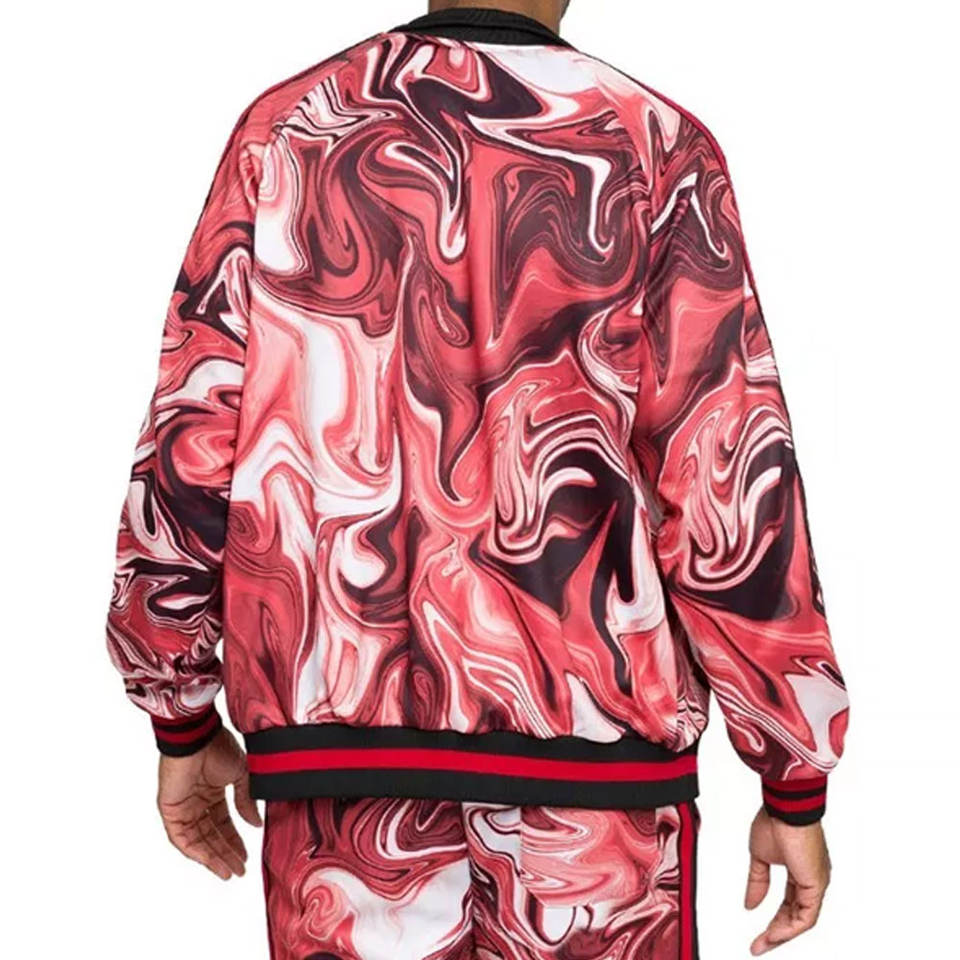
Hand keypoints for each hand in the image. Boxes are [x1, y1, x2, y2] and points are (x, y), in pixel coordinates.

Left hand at [157, 727, 262, 879]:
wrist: (197, 738)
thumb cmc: (218, 747)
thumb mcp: (242, 774)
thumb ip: (246, 800)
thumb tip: (255, 823)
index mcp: (213, 792)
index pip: (224, 823)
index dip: (235, 840)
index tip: (245, 856)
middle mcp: (198, 802)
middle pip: (212, 835)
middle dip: (226, 853)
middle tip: (238, 870)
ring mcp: (183, 808)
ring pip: (198, 840)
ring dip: (212, 857)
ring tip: (227, 872)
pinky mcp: (170, 811)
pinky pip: (181, 838)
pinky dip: (195, 851)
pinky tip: (209, 861)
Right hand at [745, 807, 830, 954]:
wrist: (785, 807)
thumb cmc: (776, 820)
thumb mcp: (759, 856)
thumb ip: (757, 882)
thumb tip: (750, 904)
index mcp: (800, 871)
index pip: (788, 904)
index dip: (774, 920)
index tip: (759, 933)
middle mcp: (811, 879)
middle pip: (796, 915)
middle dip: (777, 933)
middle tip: (759, 945)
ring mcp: (816, 883)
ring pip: (802, 919)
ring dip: (782, 934)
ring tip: (764, 943)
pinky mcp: (816, 885)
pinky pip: (806, 916)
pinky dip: (790, 927)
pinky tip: (774, 933)